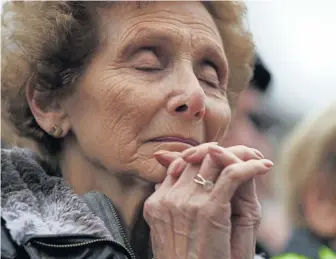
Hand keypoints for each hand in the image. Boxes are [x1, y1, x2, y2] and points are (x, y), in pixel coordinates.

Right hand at [144, 143, 272, 258]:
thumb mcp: (171, 230)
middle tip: (242, 153)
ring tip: (254, 157)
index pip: (179, 165)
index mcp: (157, 201)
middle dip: (220, 151)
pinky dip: (250, 167)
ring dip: (239, 155)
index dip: (200, 157)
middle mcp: (169, 197)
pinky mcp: (209, 209)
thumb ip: (170, 202)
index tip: (218, 157)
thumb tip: (172, 179)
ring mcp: (187, 202)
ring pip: (214, 161)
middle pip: (196, 158)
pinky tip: (262, 166)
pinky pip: (231, 176)